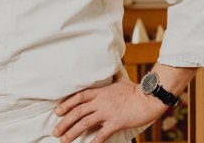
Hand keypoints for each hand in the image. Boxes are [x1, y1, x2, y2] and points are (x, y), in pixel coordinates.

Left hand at [52, 72, 166, 142]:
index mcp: (100, 92)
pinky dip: (93, 141)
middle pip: (77, 112)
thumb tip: (112, 69)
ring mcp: (107, 113)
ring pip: (85, 123)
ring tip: (64, 140)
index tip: (57, 112)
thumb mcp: (121, 80)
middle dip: (64, 122)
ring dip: (72, 132)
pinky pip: (101, 134)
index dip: (66, 104)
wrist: (149, 98)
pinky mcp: (115, 122)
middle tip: (55, 131)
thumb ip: (113, 77)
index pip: (78, 97)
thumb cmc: (136, 90)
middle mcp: (100, 102)